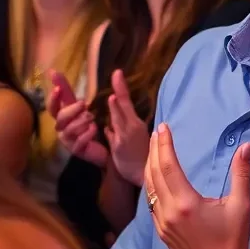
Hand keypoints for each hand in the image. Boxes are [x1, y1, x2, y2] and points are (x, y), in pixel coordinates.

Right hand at [48, 71, 107, 168]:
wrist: (101, 145)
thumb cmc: (86, 122)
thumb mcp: (77, 104)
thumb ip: (66, 89)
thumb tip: (52, 70)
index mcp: (62, 117)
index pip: (52, 107)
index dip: (53, 99)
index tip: (57, 89)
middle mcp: (62, 129)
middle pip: (60, 118)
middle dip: (72, 110)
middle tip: (84, 104)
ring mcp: (68, 141)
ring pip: (69, 130)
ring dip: (81, 122)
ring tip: (92, 117)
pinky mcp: (77, 151)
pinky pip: (79, 143)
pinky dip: (87, 134)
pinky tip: (94, 129)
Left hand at [104, 70, 147, 186]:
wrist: (143, 175)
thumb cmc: (137, 159)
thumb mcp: (127, 143)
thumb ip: (116, 134)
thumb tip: (107, 127)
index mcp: (135, 124)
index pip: (126, 102)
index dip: (121, 88)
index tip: (116, 73)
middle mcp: (133, 126)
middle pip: (124, 105)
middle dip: (119, 90)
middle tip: (116, 73)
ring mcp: (127, 135)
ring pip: (119, 117)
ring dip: (116, 106)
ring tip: (112, 94)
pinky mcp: (122, 146)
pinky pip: (115, 134)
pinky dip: (113, 126)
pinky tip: (109, 121)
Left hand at [145, 123, 249, 248]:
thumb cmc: (234, 238)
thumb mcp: (241, 205)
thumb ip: (242, 173)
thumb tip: (246, 146)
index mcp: (186, 204)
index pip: (168, 166)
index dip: (164, 144)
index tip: (163, 127)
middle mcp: (168, 213)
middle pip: (153, 173)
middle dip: (154, 150)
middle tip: (157, 132)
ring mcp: (162, 224)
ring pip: (149, 188)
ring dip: (150, 166)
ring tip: (154, 149)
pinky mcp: (161, 232)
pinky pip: (151, 203)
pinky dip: (151, 184)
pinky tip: (156, 176)